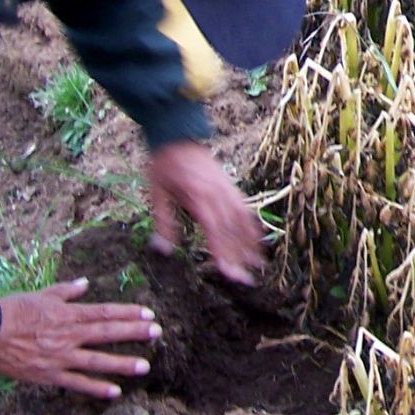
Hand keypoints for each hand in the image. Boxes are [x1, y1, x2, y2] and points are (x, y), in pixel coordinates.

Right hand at [0, 279, 159, 399]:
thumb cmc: (12, 311)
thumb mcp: (41, 295)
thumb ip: (67, 291)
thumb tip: (86, 284)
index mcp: (68, 315)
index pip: (104, 313)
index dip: (128, 313)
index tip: (149, 314)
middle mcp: (68, 336)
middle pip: (107, 333)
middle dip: (134, 333)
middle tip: (157, 333)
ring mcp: (60, 357)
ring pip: (97, 361)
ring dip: (123, 363)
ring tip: (146, 366)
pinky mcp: (49, 375)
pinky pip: (77, 383)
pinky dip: (96, 388)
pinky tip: (115, 392)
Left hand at [145, 140, 265, 285]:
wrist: (177, 134)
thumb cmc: (163, 165)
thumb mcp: (156, 193)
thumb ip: (163, 222)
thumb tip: (163, 249)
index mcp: (198, 198)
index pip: (215, 232)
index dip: (224, 254)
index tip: (230, 274)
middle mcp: (217, 195)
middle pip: (233, 231)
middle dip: (241, 257)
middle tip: (248, 280)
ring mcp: (227, 189)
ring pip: (243, 220)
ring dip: (252, 244)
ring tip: (259, 264)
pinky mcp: (230, 186)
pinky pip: (245, 208)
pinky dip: (252, 225)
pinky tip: (257, 238)